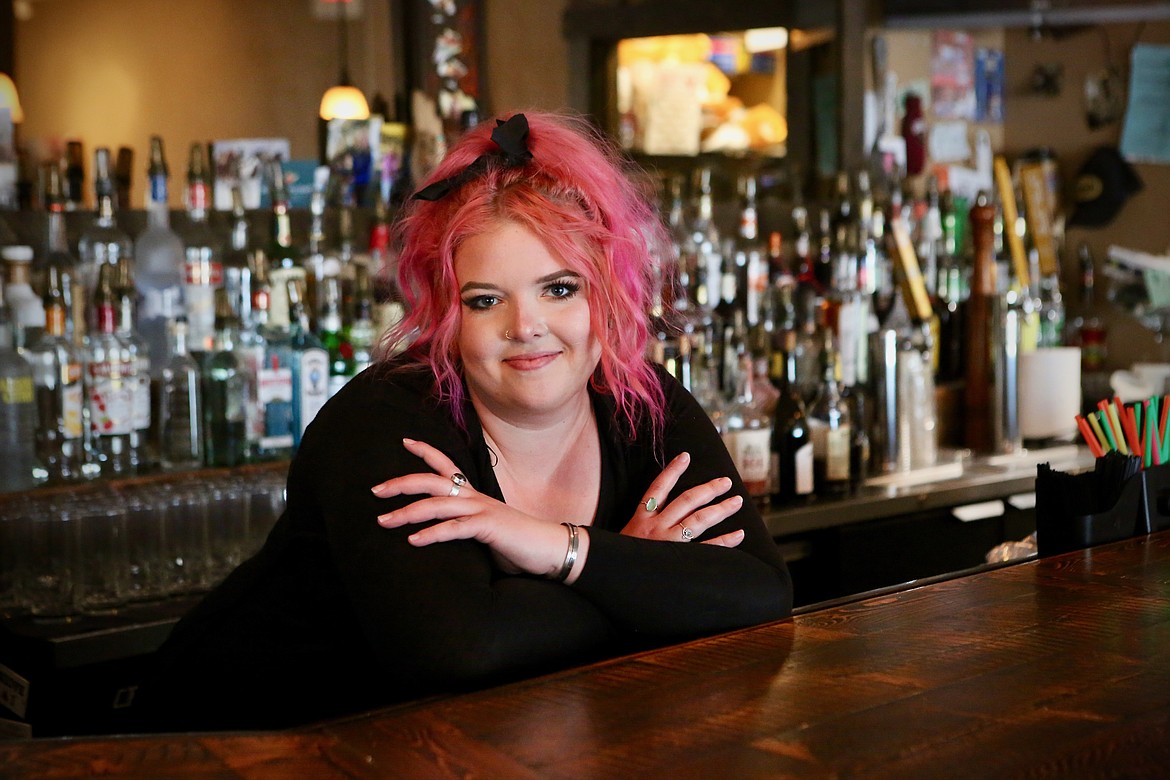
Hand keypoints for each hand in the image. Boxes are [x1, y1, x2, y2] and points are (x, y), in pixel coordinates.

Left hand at [371, 438, 585, 580]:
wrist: (549, 548)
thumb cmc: (516, 541)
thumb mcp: (484, 528)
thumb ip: (464, 524)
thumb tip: (442, 530)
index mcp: (473, 495)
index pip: (447, 465)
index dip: (426, 451)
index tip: (405, 441)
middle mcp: (474, 497)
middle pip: (432, 481)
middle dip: (401, 483)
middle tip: (376, 490)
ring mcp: (481, 510)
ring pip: (437, 504)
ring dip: (407, 512)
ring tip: (384, 521)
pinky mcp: (488, 527)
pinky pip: (454, 528)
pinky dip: (432, 534)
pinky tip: (413, 540)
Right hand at [622, 452, 745, 547]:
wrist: (606, 575)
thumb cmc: (617, 559)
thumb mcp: (623, 538)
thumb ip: (639, 526)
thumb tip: (656, 516)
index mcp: (640, 518)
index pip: (658, 488)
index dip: (672, 471)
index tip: (686, 456)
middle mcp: (655, 527)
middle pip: (686, 500)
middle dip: (708, 489)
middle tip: (726, 482)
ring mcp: (667, 542)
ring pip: (698, 519)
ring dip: (720, 509)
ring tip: (736, 501)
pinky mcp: (677, 559)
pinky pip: (706, 548)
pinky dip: (724, 541)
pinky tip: (738, 534)